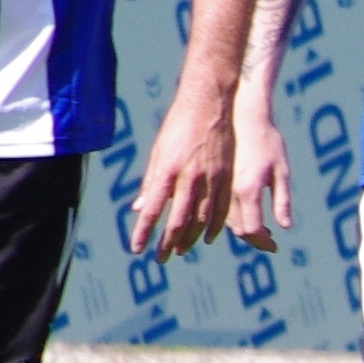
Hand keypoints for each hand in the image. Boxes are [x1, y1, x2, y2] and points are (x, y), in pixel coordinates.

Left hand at [129, 87, 236, 262]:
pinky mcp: (226, 175)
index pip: (152, 210)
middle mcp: (188, 177)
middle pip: (178, 220)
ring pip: (201, 218)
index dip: (143, 232)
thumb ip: (151, 182)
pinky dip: (214, 226)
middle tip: (162, 258)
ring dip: (190, 238)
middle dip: (168, 243)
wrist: (208, 103)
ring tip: (182, 250)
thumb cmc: (178, 126)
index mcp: (166, 170)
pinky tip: (208, 236)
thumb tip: (140, 208)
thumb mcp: (159, 152)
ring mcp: (210, 177)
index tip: (137, 249)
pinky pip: (222, 208)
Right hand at [228, 100, 290, 253]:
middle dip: (255, 239)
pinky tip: (247, 212)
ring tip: (261, 230)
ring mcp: (219, 186)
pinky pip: (219, 208)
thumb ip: (282, 200)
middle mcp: (230, 192)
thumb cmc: (267, 140)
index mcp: (248, 191)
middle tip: (269, 242)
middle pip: (239, 229)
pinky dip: (232, 216)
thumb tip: (284, 227)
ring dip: (243, 229)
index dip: (263, 242)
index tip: (274, 246)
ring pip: (226, 221)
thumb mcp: (281, 170)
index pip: (252, 230)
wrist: (242, 113)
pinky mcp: (214, 180)